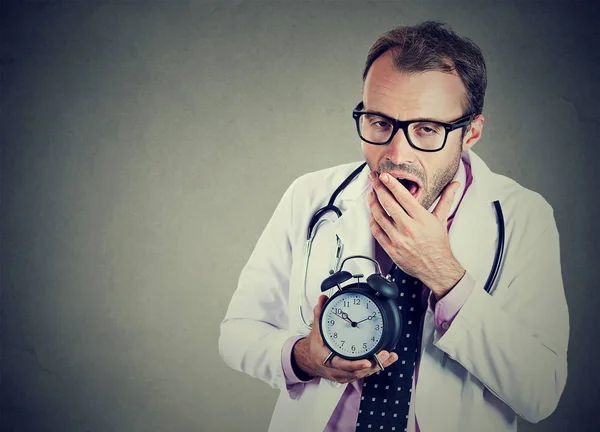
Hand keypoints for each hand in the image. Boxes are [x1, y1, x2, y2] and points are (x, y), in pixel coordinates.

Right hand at [293, 295, 397, 383]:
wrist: (311, 360)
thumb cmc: (315, 347)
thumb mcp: (316, 330)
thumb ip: (320, 314)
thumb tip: (322, 299)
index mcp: (328, 360)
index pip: (342, 364)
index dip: (355, 365)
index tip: (366, 362)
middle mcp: (337, 370)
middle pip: (357, 372)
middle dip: (373, 364)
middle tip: (384, 354)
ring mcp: (344, 374)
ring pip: (363, 374)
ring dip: (378, 365)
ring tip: (389, 356)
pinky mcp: (351, 375)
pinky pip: (365, 373)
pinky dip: (377, 366)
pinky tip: (387, 359)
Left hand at [367, 171, 465, 299]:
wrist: (437, 268)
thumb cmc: (438, 244)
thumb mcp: (442, 220)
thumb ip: (446, 199)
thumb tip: (454, 184)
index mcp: (421, 219)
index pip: (404, 197)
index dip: (392, 184)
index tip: (384, 176)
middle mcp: (409, 228)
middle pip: (388, 204)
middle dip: (379, 189)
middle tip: (373, 179)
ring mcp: (398, 239)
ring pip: (380, 217)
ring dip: (373, 203)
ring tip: (371, 193)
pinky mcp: (391, 249)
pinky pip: (377, 232)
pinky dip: (372, 221)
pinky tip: (372, 213)